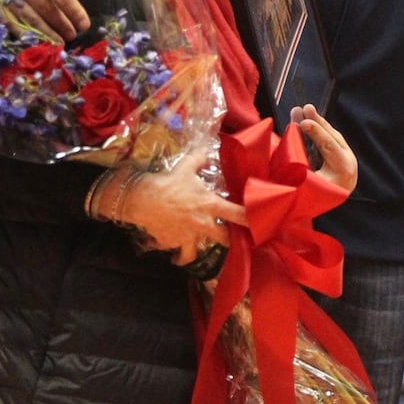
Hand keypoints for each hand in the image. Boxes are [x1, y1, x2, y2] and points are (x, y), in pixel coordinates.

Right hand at [0, 0, 89, 41]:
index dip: (75, 12)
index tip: (84, 24)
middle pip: (46, 9)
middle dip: (61, 25)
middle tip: (72, 37)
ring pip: (27, 18)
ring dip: (44, 33)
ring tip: (56, 43)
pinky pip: (5, 19)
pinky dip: (19, 31)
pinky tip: (30, 39)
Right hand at [115, 152, 247, 265]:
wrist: (143, 200)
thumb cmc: (168, 183)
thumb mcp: (186, 166)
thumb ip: (199, 159)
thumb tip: (206, 151)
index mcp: (209, 205)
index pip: (236, 214)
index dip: (250, 220)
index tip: (261, 225)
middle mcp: (202, 224)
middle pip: (223, 239)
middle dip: (229, 241)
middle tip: (231, 239)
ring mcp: (187, 236)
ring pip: (195, 252)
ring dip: (194, 252)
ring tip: (190, 253)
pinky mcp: (172, 243)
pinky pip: (174, 248)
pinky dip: (171, 247)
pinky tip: (167, 242)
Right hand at [294, 104, 357, 193]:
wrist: (335, 211)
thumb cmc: (317, 201)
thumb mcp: (308, 187)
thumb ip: (301, 168)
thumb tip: (291, 146)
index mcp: (342, 171)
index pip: (330, 146)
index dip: (316, 133)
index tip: (303, 123)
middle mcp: (349, 163)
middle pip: (333, 137)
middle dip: (318, 122)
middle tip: (305, 108)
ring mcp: (349, 160)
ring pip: (334, 137)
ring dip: (318, 124)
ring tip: (305, 110)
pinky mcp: (345, 158)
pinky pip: (332, 141)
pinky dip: (320, 131)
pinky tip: (309, 122)